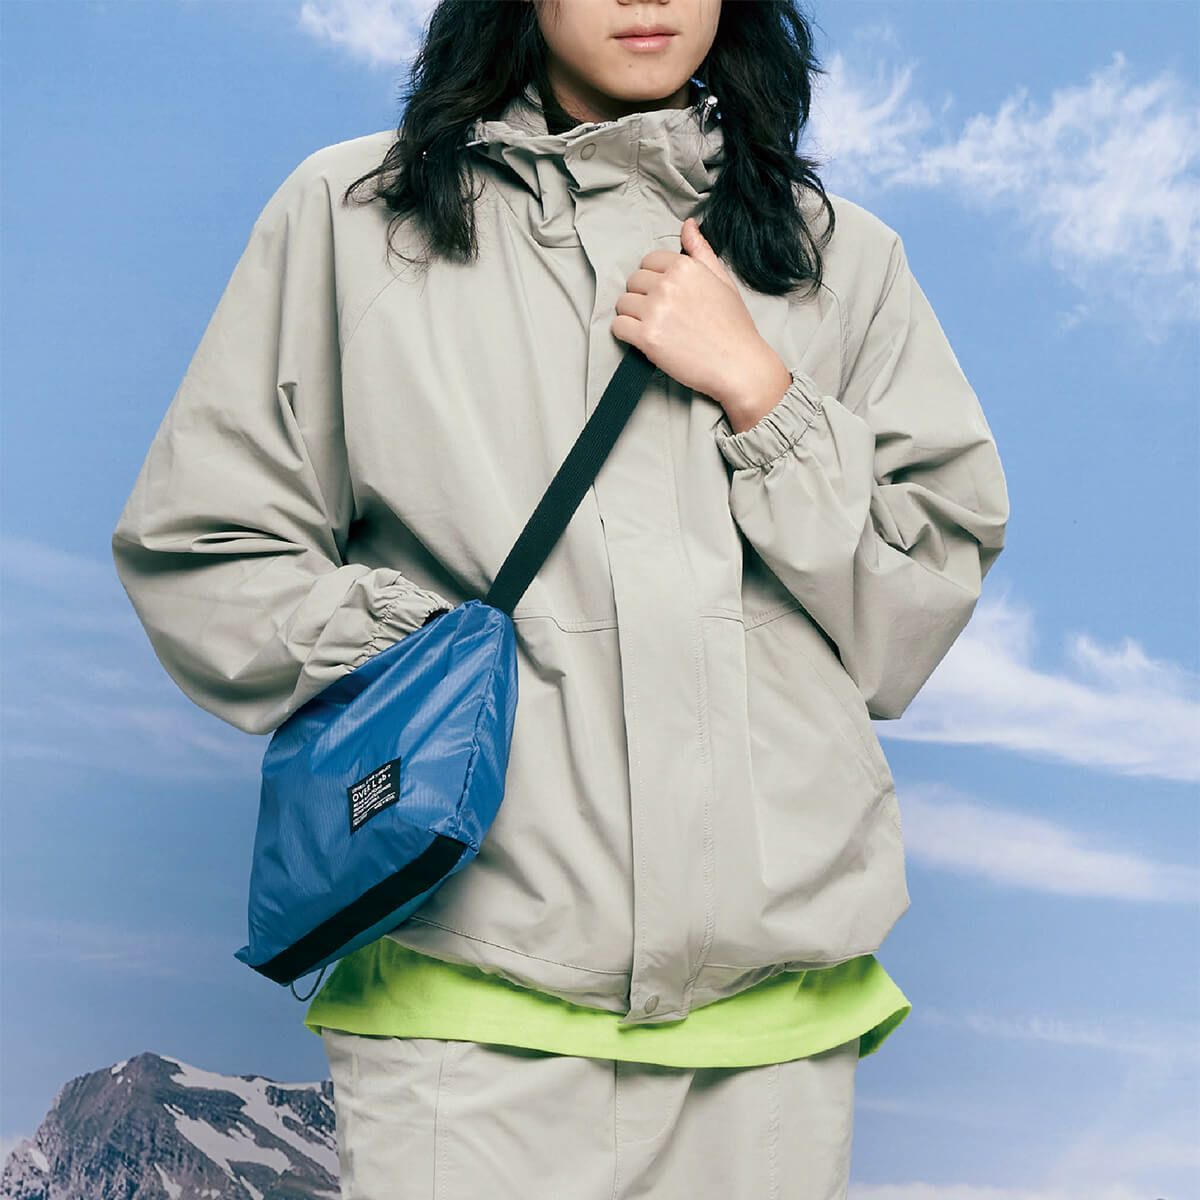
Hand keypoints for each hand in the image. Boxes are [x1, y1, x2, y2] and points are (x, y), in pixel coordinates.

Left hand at [611, 217, 790, 423]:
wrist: (739, 366)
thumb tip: (688, 225)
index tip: (667, 296)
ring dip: (633, 316)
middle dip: (643, 297)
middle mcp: (667, 284)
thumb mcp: (722, 280)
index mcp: (685, 267)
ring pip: (623, 304)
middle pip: (633, 282)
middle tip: (662, 316)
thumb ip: (701, 251)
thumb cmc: (733, 326)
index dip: (655, 280)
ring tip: (655, 328)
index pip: (648, 262)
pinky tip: (644, 339)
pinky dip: (626, 333)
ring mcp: (655, 311)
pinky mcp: (647, 337)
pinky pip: (618, 326)